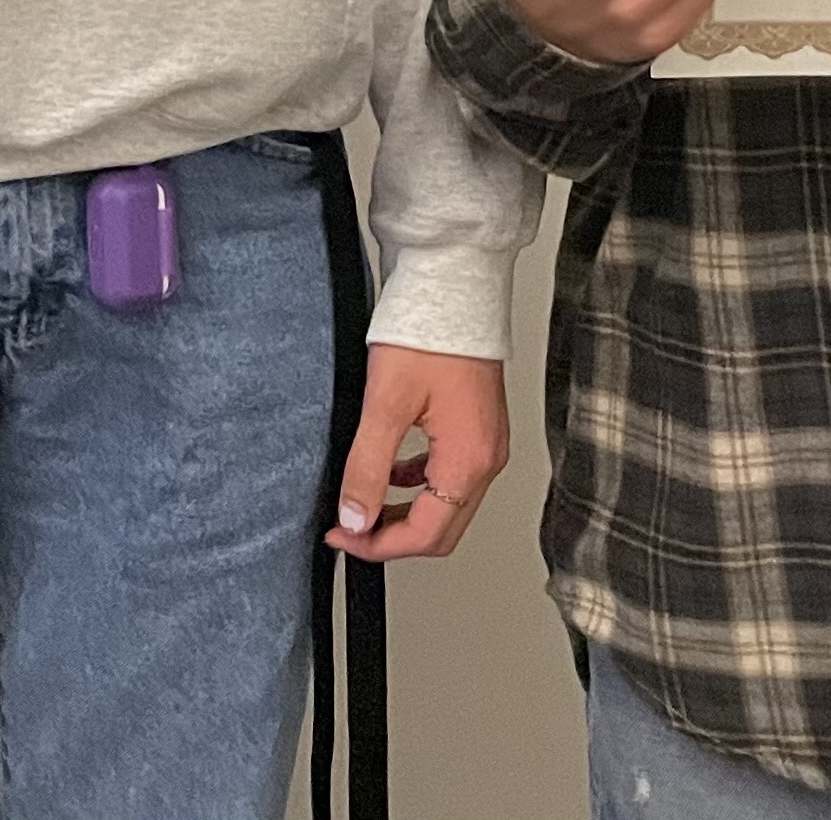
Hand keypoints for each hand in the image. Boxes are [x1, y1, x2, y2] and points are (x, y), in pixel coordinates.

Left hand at [325, 344, 509, 562]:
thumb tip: (355, 518)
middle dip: (392, 537)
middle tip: (349, 529)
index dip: (379, 545)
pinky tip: (389, 471)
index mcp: (470, 460)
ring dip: (404, 513)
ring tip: (362, 505)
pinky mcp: (478, 428)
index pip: (426, 534)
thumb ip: (368, 467)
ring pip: (447, 506)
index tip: (343, 537)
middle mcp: (487, 458)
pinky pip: (448, 475)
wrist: (453, 285)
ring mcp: (486, 443)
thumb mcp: (385, 403)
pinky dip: (417, 485)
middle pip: (442, 529)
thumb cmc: (429, 333)